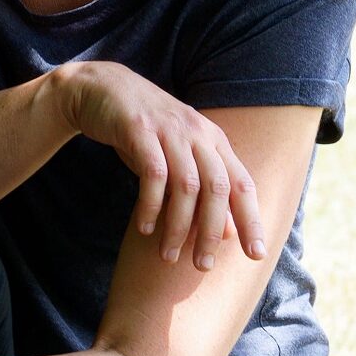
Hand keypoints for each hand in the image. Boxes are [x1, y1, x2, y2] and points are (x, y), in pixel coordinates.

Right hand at [47, 61, 266, 269]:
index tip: (256, 253)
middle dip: (212, 231)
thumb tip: (229, 232)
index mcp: (213, 140)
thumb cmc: (142, 133)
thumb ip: (202, 192)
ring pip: (186, 185)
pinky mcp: (139, 130)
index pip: (242, 184)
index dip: (251, 219)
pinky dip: (151, 205)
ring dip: (178, 226)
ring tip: (168, 256)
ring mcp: (169, 130)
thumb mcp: (176, 160)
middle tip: (202, 265)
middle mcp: (197, 133)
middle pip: (217, 188)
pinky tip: (144, 228)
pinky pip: (153, 174)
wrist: (100, 90)